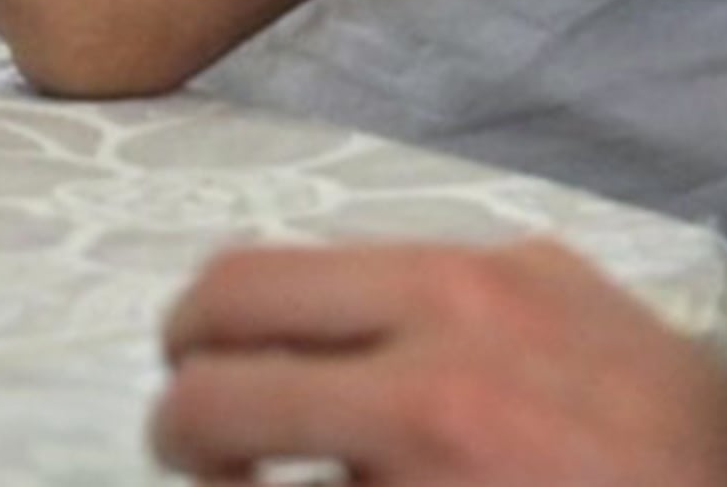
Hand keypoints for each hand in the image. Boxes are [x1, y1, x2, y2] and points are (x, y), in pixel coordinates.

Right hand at [150, 241, 726, 486]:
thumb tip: (248, 469)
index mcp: (422, 411)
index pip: (213, 396)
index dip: (175, 446)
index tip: (201, 477)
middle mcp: (454, 311)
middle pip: (234, 284)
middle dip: (194, 359)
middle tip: (215, 435)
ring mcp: (507, 272)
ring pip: (322, 262)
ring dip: (291, 338)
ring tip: (322, 429)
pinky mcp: (551, 264)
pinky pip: (418, 267)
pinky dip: (384, 325)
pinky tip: (423, 400)